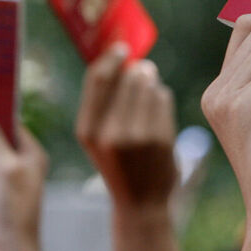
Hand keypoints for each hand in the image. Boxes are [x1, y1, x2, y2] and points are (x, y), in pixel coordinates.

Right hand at [76, 44, 177, 210]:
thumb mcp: (99, 136)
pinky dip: (162, 98)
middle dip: (139, 69)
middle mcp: (109, 132)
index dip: (112, 57)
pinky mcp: (160, 138)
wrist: (140, 202)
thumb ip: (105, 101)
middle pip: (128, 78)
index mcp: (87, 130)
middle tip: (144, 68)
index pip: (98, 79)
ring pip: (149, 86)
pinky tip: (157, 114)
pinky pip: (163, 99)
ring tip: (148, 97)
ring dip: (152, 84)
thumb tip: (128, 59)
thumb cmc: (119, 162)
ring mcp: (136, 136)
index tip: (122, 47)